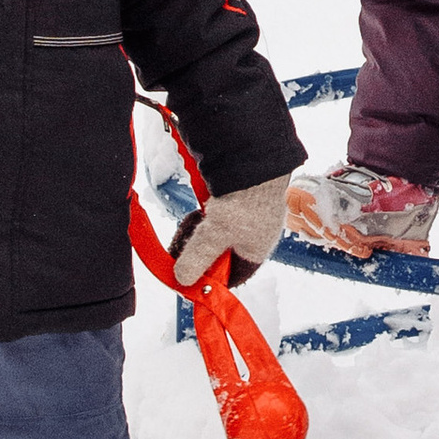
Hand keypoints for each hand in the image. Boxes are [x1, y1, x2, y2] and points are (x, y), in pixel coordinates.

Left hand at [173, 173, 290, 285]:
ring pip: (217, 234)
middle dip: (200, 253)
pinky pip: (217, 215)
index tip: (190, 278)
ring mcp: (248, 214)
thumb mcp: (214, 236)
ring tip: (192, 222)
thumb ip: (196, 259)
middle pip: (223, 254)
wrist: (253, 158)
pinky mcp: (238, 197)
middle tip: (183, 247)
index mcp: (257, 250)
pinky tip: (198, 210)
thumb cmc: (244, 200)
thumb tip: (181, 279)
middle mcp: (255, 234)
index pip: (234, 277)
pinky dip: (204, 215)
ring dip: (200, 232)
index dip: (212, 281)